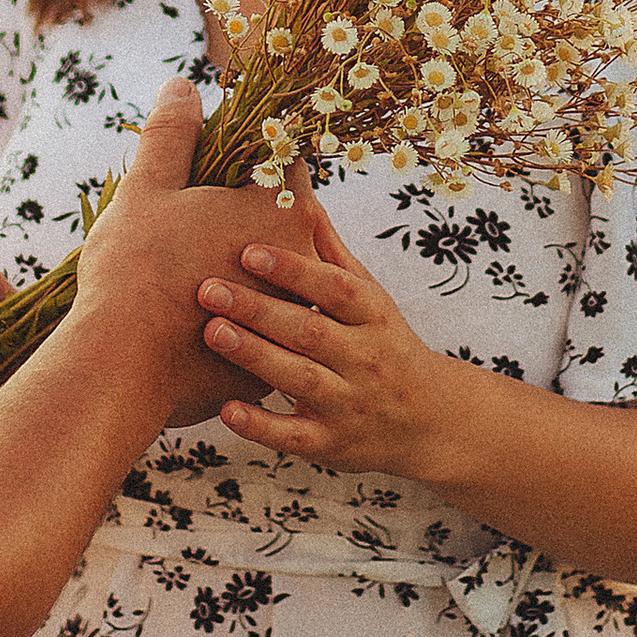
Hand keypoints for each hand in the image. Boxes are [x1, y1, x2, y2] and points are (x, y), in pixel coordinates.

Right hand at [70, 79, 278, 425]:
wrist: (122, 366)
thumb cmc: (135, 267)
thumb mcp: (148, 186)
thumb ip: (171, 133)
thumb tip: (182, 86)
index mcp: (281, 211)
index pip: (288, 164)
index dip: (255, 154)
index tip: (224, 161)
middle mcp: (303, 266)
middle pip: (287, 227)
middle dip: (252, 219)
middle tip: (204, 219)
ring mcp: (291, 322)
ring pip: (279, 286)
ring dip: (251, 277)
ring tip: (199, 274)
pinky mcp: (269, 367)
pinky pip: (261, 338)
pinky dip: (238, 327)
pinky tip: (195, 323)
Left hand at [196, 180, 461, 474]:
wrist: (430, 421)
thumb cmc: (384, 344)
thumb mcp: (371, 298)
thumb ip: (332, 253)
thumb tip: (297, 192)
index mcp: (373, 316)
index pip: (334, 288)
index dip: (293, 269)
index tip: (248, 249)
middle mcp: (364, 358)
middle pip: (309, 331)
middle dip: (258, 309)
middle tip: (206, 287)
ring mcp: (348, 404)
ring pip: (299, 378)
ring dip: (254, 356)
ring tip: (211, 332)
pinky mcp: (330, 444)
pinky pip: (293, 436)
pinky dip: (260, 424)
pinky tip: (225, 408)